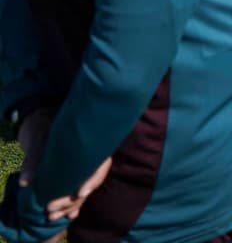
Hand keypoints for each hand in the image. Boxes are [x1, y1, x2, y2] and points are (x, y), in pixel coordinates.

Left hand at [17, 108, 111, 224]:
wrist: (41, 119)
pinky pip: (78, 189)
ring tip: (51, 216)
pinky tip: (68, 215)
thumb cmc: (43, 124)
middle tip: (50, 210)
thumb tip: (26, 183)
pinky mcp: (76, 173)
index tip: (79, 193)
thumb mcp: (38, 137)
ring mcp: (84, 166)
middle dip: (72, 199)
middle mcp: (91, 157)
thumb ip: (34, 159)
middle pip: (90, 182)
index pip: (100, 165)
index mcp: (91, 144)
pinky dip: (73, 203)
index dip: (92, 180)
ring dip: (70, 205)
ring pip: (83, 189)